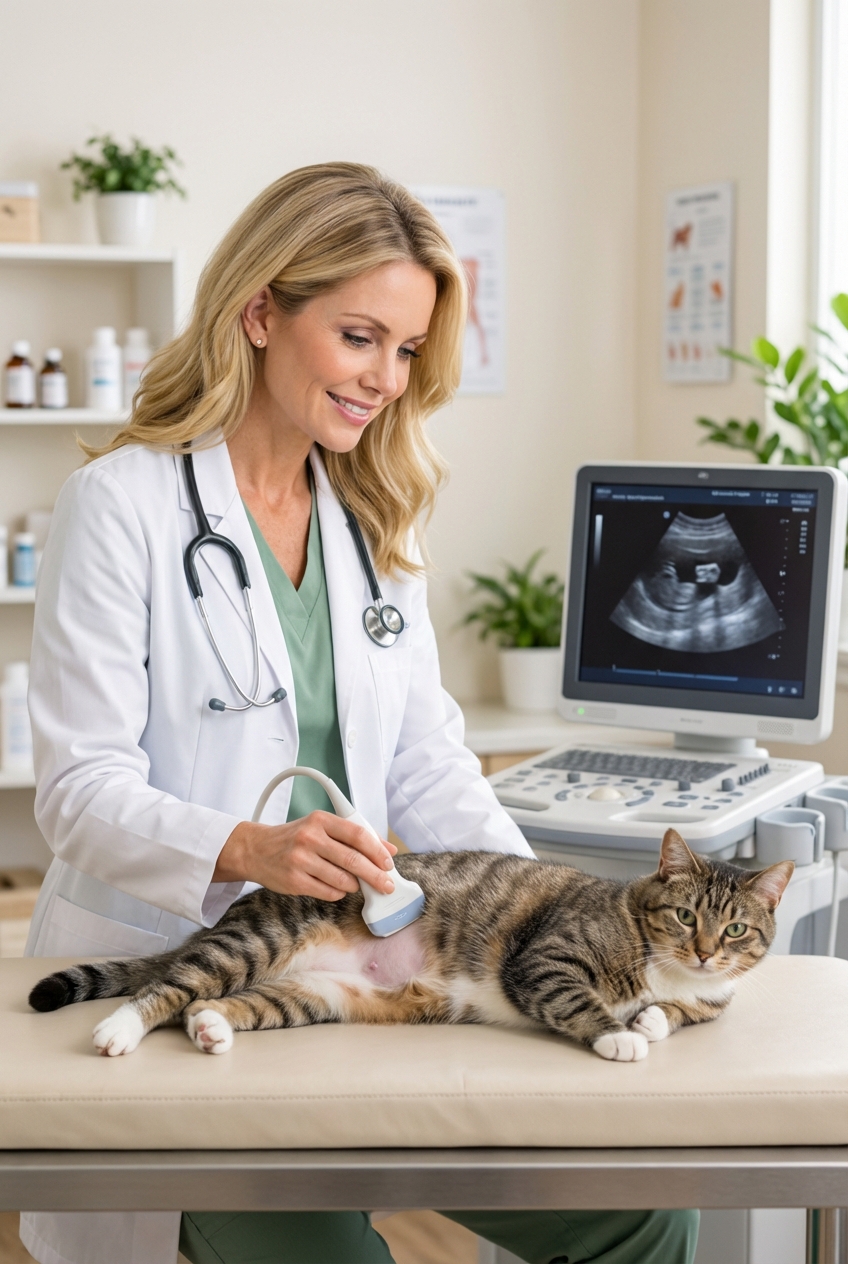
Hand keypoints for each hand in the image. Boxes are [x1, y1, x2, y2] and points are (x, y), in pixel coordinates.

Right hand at [213, 812, 397, 900]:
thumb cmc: (294, 838)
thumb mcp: (321, 827)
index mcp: (320, 820)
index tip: (389, 862)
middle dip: (376, 876)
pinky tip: (338, 887)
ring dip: (355, 885)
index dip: (377, 850)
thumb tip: (387, 849)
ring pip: (343, 880)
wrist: (256, 850)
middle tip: (387, 884)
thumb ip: (353, 836)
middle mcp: (310, 838)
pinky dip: (339, 892)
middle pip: (353, 860)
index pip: (357, 834)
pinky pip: (329, 892)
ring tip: (356, 884)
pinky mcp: (295, 881)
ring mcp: (301, 860)